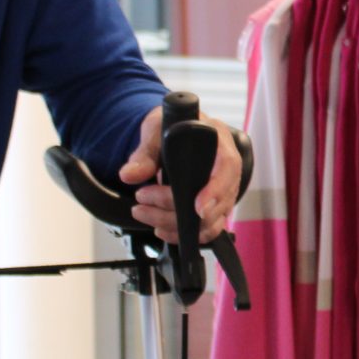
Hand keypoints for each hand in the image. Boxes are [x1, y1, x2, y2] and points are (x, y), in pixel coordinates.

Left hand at [119, 106, 243, 245]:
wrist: (175, 130)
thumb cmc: (173, 125)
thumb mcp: (157, 129)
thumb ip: (144, 153)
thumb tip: (130, 174)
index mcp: (220, 141)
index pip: (228, 167)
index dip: (215, 190)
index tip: (197, 207)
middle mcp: (227, 168)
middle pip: (216, 201)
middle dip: (176, 209)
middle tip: (143, 198)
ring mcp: (223, 190)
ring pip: (210, 220)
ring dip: (174, 224)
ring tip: (143, 213)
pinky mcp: (214, 206)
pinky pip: (205, 229)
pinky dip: (182, 233)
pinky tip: (160, 228)